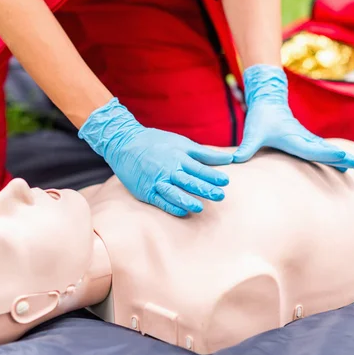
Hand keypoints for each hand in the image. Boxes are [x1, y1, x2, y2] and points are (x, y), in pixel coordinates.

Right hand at [79, 98, 232, 215]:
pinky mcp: (145, 191)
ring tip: (199, 207)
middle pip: (188, 181)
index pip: (199, 168)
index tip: (225, 181)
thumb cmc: (156, 142)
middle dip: (204, 189)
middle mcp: (168, 169)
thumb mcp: (181, 143)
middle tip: (219, 196)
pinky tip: (182, 211)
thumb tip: (229, 159)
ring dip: (186, 200)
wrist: (124, 143)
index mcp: (178, 157)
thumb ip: (204, 154)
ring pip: (173, 192)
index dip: (212, 175)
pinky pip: (159, 200)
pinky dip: (170, 206)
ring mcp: (155, 181)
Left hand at [233, 64, 353, 170]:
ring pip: (326, 150)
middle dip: (342, 157)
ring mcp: (306, 139)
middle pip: (325, 150)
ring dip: (342, 158)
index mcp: (293, 139)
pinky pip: (322, 149)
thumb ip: (245, 148)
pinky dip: (334, 157)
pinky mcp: (306, 139)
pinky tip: (343, 166)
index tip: (341, 156)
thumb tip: (234, 161)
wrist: (268, 100)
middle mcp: (303, 139)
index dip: (325, 154)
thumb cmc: (260, 118)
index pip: (311, 149)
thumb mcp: (252, 134)